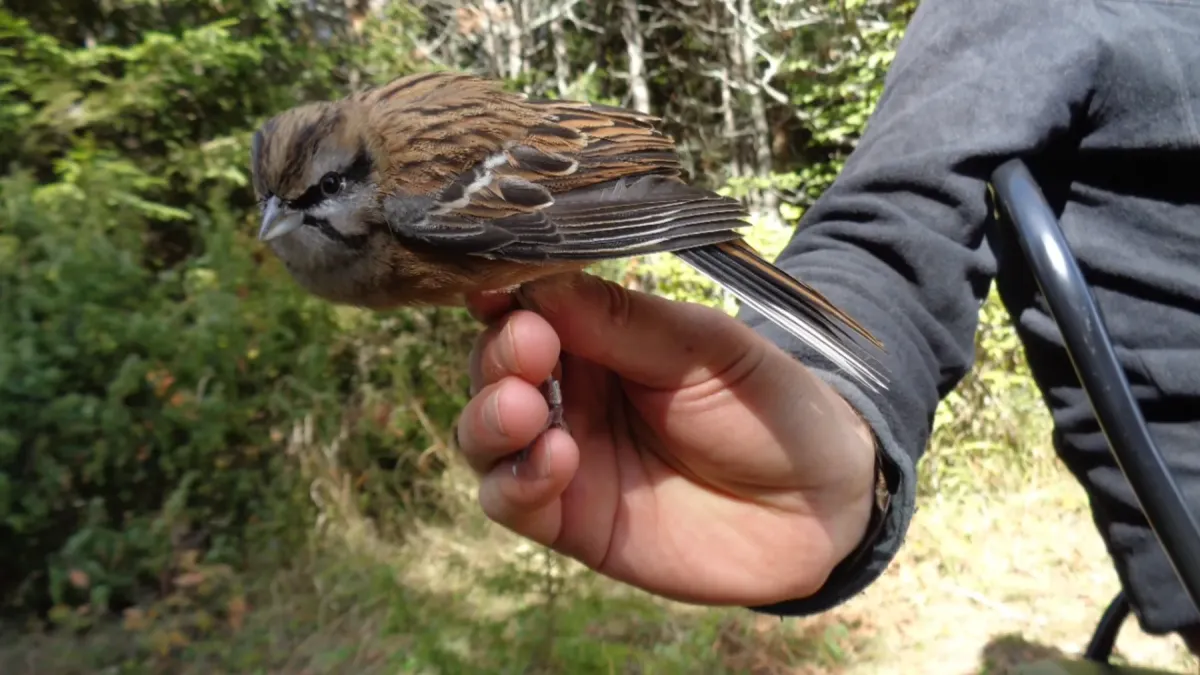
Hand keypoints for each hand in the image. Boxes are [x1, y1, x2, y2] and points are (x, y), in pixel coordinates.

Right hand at [456, 272, 877, 607]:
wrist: (820, 503)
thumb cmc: (766, 405)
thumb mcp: (704, 347)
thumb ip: (622, 321)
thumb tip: (535, 282)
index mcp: (596, 335)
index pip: (526, 306)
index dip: (504, 297)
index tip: (495, 289)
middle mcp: (569, 391)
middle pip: (493, 367)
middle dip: (499, 356)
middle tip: (531, 348)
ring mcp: (564, 456)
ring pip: (484, 434)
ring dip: (491, 417)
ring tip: (525, 409)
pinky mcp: (568, 521)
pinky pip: (511, 500)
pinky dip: (518, 479)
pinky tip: (556, 459)